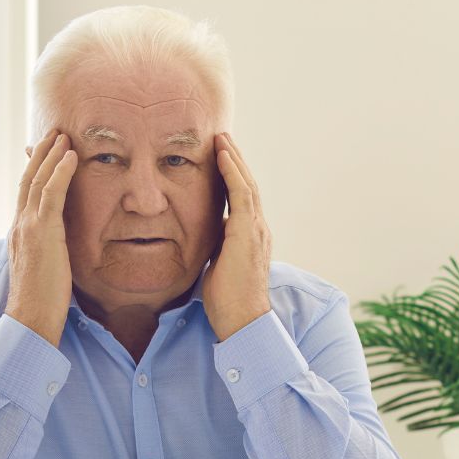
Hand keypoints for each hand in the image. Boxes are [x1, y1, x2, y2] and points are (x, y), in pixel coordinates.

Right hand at [4, 129, 77, 346]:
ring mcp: (28, 227)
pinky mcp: (42, 232)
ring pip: (38, 181)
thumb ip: (54, 250)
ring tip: (63, 135)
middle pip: (29, 179)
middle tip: (54, 132)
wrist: (31, 317)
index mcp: (21, 232)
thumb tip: (66, 245)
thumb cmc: (44, 300)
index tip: (46, 152)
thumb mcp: (50, 267)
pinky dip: (60, 172)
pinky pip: (51, 194)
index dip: (36, 169)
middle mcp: (20, 224)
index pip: (28, 193)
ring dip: (51, 155)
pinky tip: (71, 156)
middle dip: (42, 153)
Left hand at [201, 133, 271, 341]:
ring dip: (234, 159)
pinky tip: (223, 155)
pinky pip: (241, 194)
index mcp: (250, 237)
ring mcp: (256, 229)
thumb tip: (201, 236)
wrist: (242, 319)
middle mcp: (258, 229)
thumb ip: (214, 248)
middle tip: (223, 138)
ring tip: (222, 138)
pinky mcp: (248, 232)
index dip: (232, 177)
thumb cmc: (227, 301)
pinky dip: (233, 172)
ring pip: (246, 184)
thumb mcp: (217, 266)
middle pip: (247, 186)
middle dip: (235, 161)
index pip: (242, 200)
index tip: (221, 159)